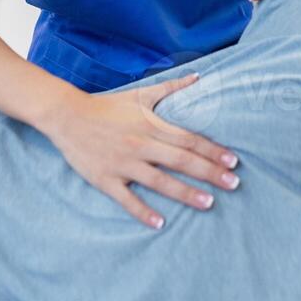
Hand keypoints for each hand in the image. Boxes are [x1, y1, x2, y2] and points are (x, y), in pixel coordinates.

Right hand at [41, 73, 240, 230]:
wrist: (67, 115)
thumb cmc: (107, 106)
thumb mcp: (140, 94)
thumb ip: (171, 87)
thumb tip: (198, 77)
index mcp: (150, 125)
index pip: (189, 139)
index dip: (213, 150)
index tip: (233, 162)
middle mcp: (140, 145)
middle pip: (181, 160)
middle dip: (209, 173)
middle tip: (234, 185)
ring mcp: (123, 164)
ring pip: (159, 182)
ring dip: (186, 193)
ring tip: (209, 203)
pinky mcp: (105, 179)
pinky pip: (127, 200)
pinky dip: (143, 212)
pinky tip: (161, 224)